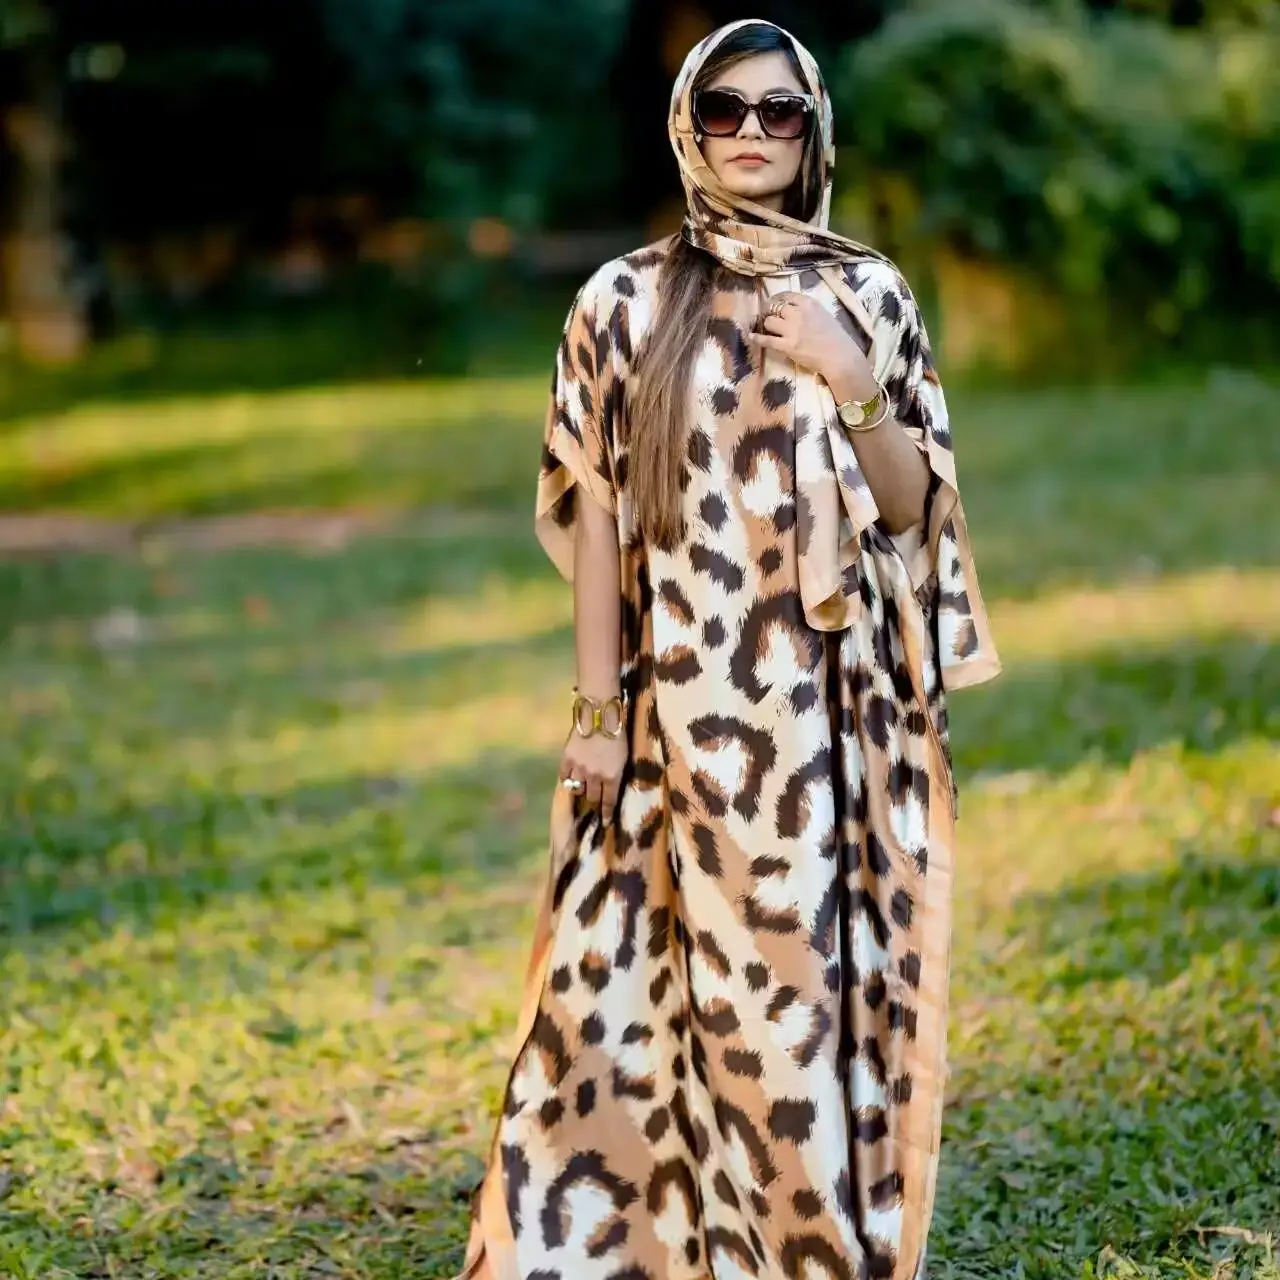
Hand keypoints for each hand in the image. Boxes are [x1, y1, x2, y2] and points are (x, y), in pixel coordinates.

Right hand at [559, 728, 627, 824]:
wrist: (599, 714)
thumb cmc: (618, 733)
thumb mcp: (624, 756)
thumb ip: (617, 773)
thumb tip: (612, 786)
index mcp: (612, 776)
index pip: (608, 801)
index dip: (607, 814)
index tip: (606, 823)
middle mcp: (595, 776)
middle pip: (592, 797)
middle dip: (595, 802)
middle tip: (595, 804)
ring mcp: (579, 768)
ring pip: (578, 789)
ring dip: (582, 790)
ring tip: (583, 789)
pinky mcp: (567, 759)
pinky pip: (564, 776)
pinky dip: (567, 779)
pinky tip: (570, 778)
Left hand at [747, 292, 878, 402]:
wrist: (840, 356)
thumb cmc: (836, 338)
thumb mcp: (824, 315)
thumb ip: (808, 311)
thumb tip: (794, 311)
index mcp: (809, 304)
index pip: (786, 296)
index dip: (776, 299)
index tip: (772, 303)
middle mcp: (798, 313)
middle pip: (775, 308)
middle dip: (770, 312)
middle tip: (768, 318)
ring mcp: (792, 330)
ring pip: (769, 321)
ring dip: (767, 325)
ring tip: (768, 329)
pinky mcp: (787, 346)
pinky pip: (766, 340)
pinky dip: (757, 338)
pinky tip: (751, 336)